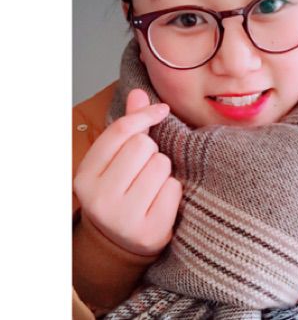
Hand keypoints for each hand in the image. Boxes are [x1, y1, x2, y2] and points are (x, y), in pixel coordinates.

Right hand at [74, 89, 182, 255]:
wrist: (121, 242)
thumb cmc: (120, 192)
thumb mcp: (115, 161)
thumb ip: (127, 126)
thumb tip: (138, 92)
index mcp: (85, 175)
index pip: (120, 131)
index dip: (144, 115)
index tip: (161, 111)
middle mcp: (98, 198)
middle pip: (143, 145)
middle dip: (151, 152)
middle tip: (143, 169)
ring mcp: (123, 218)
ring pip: (161, 165)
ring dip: (162, 172)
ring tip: (150, 187)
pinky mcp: (148, 232)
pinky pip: (174, 189)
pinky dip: (172, 191)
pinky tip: (159, 203)